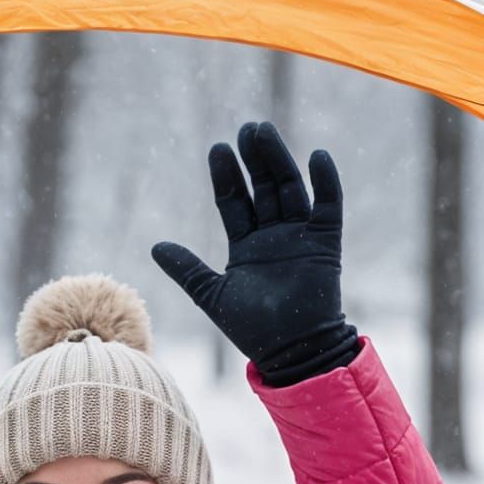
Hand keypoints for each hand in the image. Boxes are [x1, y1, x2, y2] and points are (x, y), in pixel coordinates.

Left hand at [152, 121, 359, 386]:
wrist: (291, 353)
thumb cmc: (253, 330)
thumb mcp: (211, 295)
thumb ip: (187, 270)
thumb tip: (155, 246)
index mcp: (247, 246)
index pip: (235, 202)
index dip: (226, 176)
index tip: (218, 149)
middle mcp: (273, 237)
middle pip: (263, 188)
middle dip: (253, 159)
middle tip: (245, 129)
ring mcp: (300, 238)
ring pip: (291, 189)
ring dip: (279, 160)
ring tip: (264, 132)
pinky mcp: (325, 245)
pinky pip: (329, 207)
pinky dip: (326, 183)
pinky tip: (317, 156)